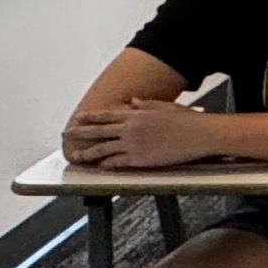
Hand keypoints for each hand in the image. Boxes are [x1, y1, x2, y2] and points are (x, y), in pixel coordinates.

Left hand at [77, 101, 222, 168]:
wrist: (201, 134)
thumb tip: (132, 101)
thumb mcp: (165, 107)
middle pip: (98, 131)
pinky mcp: (140, 159)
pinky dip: (106, 164)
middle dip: (80, 134)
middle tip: (67, 135)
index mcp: (136, 114)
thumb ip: (145, 105)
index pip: (106, 115)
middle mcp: (130, 128)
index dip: (90, 117)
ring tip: (76, 155)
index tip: (78, 119)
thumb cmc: (188, 120)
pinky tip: (99, 166)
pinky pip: (117, 162)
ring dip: (88, 153)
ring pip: (104, 149)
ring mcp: (134, 144)